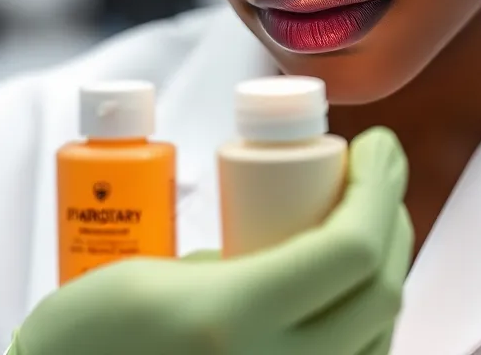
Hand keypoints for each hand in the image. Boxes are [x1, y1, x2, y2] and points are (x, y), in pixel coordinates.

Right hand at [10, 127, 412, 354]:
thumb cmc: (87, 336)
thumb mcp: (152, 270)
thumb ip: (233, 256)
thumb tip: (286, 239)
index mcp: (231, 318)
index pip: (351, 249)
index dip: (380, 185)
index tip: (377, 144)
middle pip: (381, 288)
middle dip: (393, 214)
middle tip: (376, 171)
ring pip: (381, 332)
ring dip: (389, 263)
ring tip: (369, 216)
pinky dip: (371, 316)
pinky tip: (352, 283)